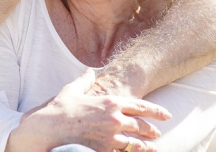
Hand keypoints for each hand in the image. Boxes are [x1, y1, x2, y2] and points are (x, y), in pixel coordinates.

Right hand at [7, 69, 170, 151]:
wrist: (49, 129)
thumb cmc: (59, 109)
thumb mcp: (71, 90)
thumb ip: (84, 81)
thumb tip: (89, 72)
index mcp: (110, 102)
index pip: (140, 106)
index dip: (156, 111)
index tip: (166, 115)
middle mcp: (115, 119)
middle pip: (142, 125)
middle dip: (152, 129)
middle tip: (158, 132)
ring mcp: (111, 136)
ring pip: (137, 143)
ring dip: (147, 146)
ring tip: (153, 147)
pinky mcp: (105, 150)